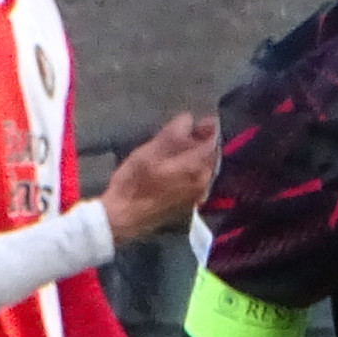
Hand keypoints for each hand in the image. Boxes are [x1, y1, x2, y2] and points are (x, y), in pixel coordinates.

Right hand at [99, 113, 216, 247]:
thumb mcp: (149, 152)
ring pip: (204, 168)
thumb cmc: (134, 183)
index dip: (208, 128)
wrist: (124, 217)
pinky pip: (198, 180)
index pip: (213, 141)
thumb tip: (188, 119)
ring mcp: (199, 194)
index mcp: (196, 167)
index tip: (200, 119)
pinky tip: (176, 165)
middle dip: (202, 141)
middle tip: (191, 129)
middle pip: (210, 155)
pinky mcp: (190, 203)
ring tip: (181, 146)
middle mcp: (204, 181)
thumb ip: (173, 135)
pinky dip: (192, 169)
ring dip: (196, 155)